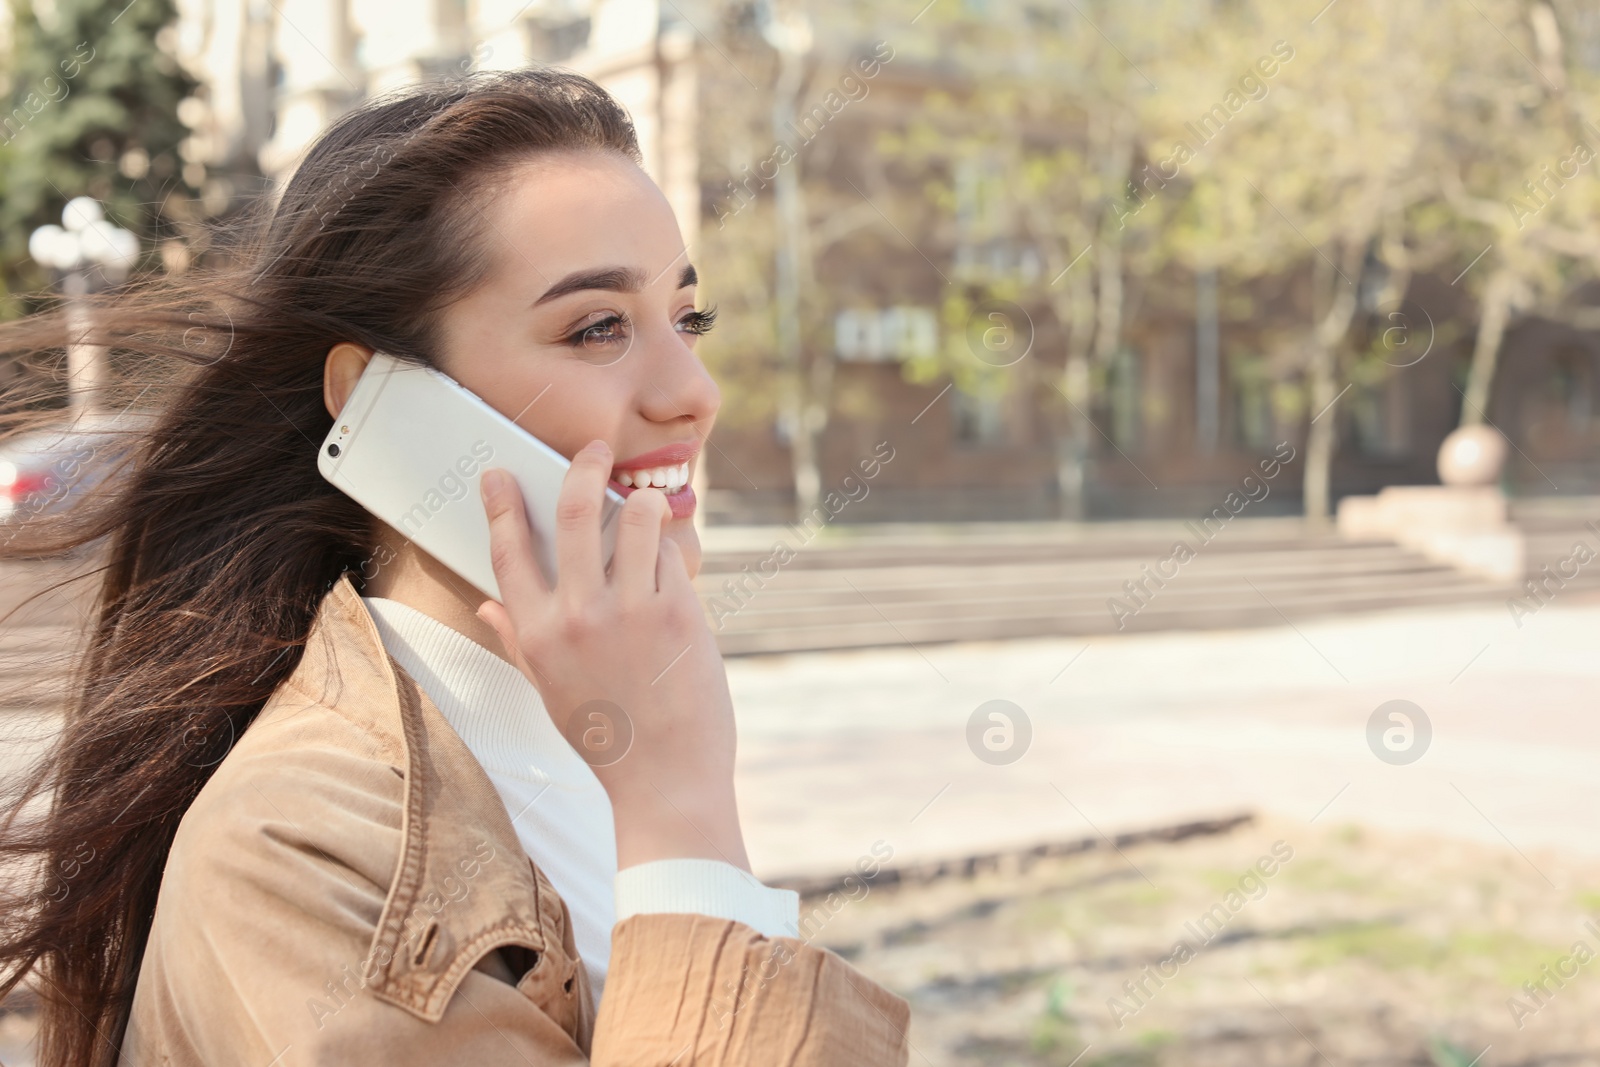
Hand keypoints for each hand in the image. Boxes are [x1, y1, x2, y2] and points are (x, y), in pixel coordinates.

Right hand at [475, 439, 748, 871]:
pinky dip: (671, 552)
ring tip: (644, 504)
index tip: (501, 473)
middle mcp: (578, 616)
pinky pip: (672, 557)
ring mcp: (631, 612)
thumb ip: (517, 639)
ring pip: (634, 520)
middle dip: (583, 468)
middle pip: (572, 513)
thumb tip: (486, 604)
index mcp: (536, 635)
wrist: (665, 781)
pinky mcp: (679, 615)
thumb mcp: (549, 691)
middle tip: (595, 450)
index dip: (501, 504)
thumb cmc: (608, 738)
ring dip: (641, 503)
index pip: (507, 551)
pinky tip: (671, 564)